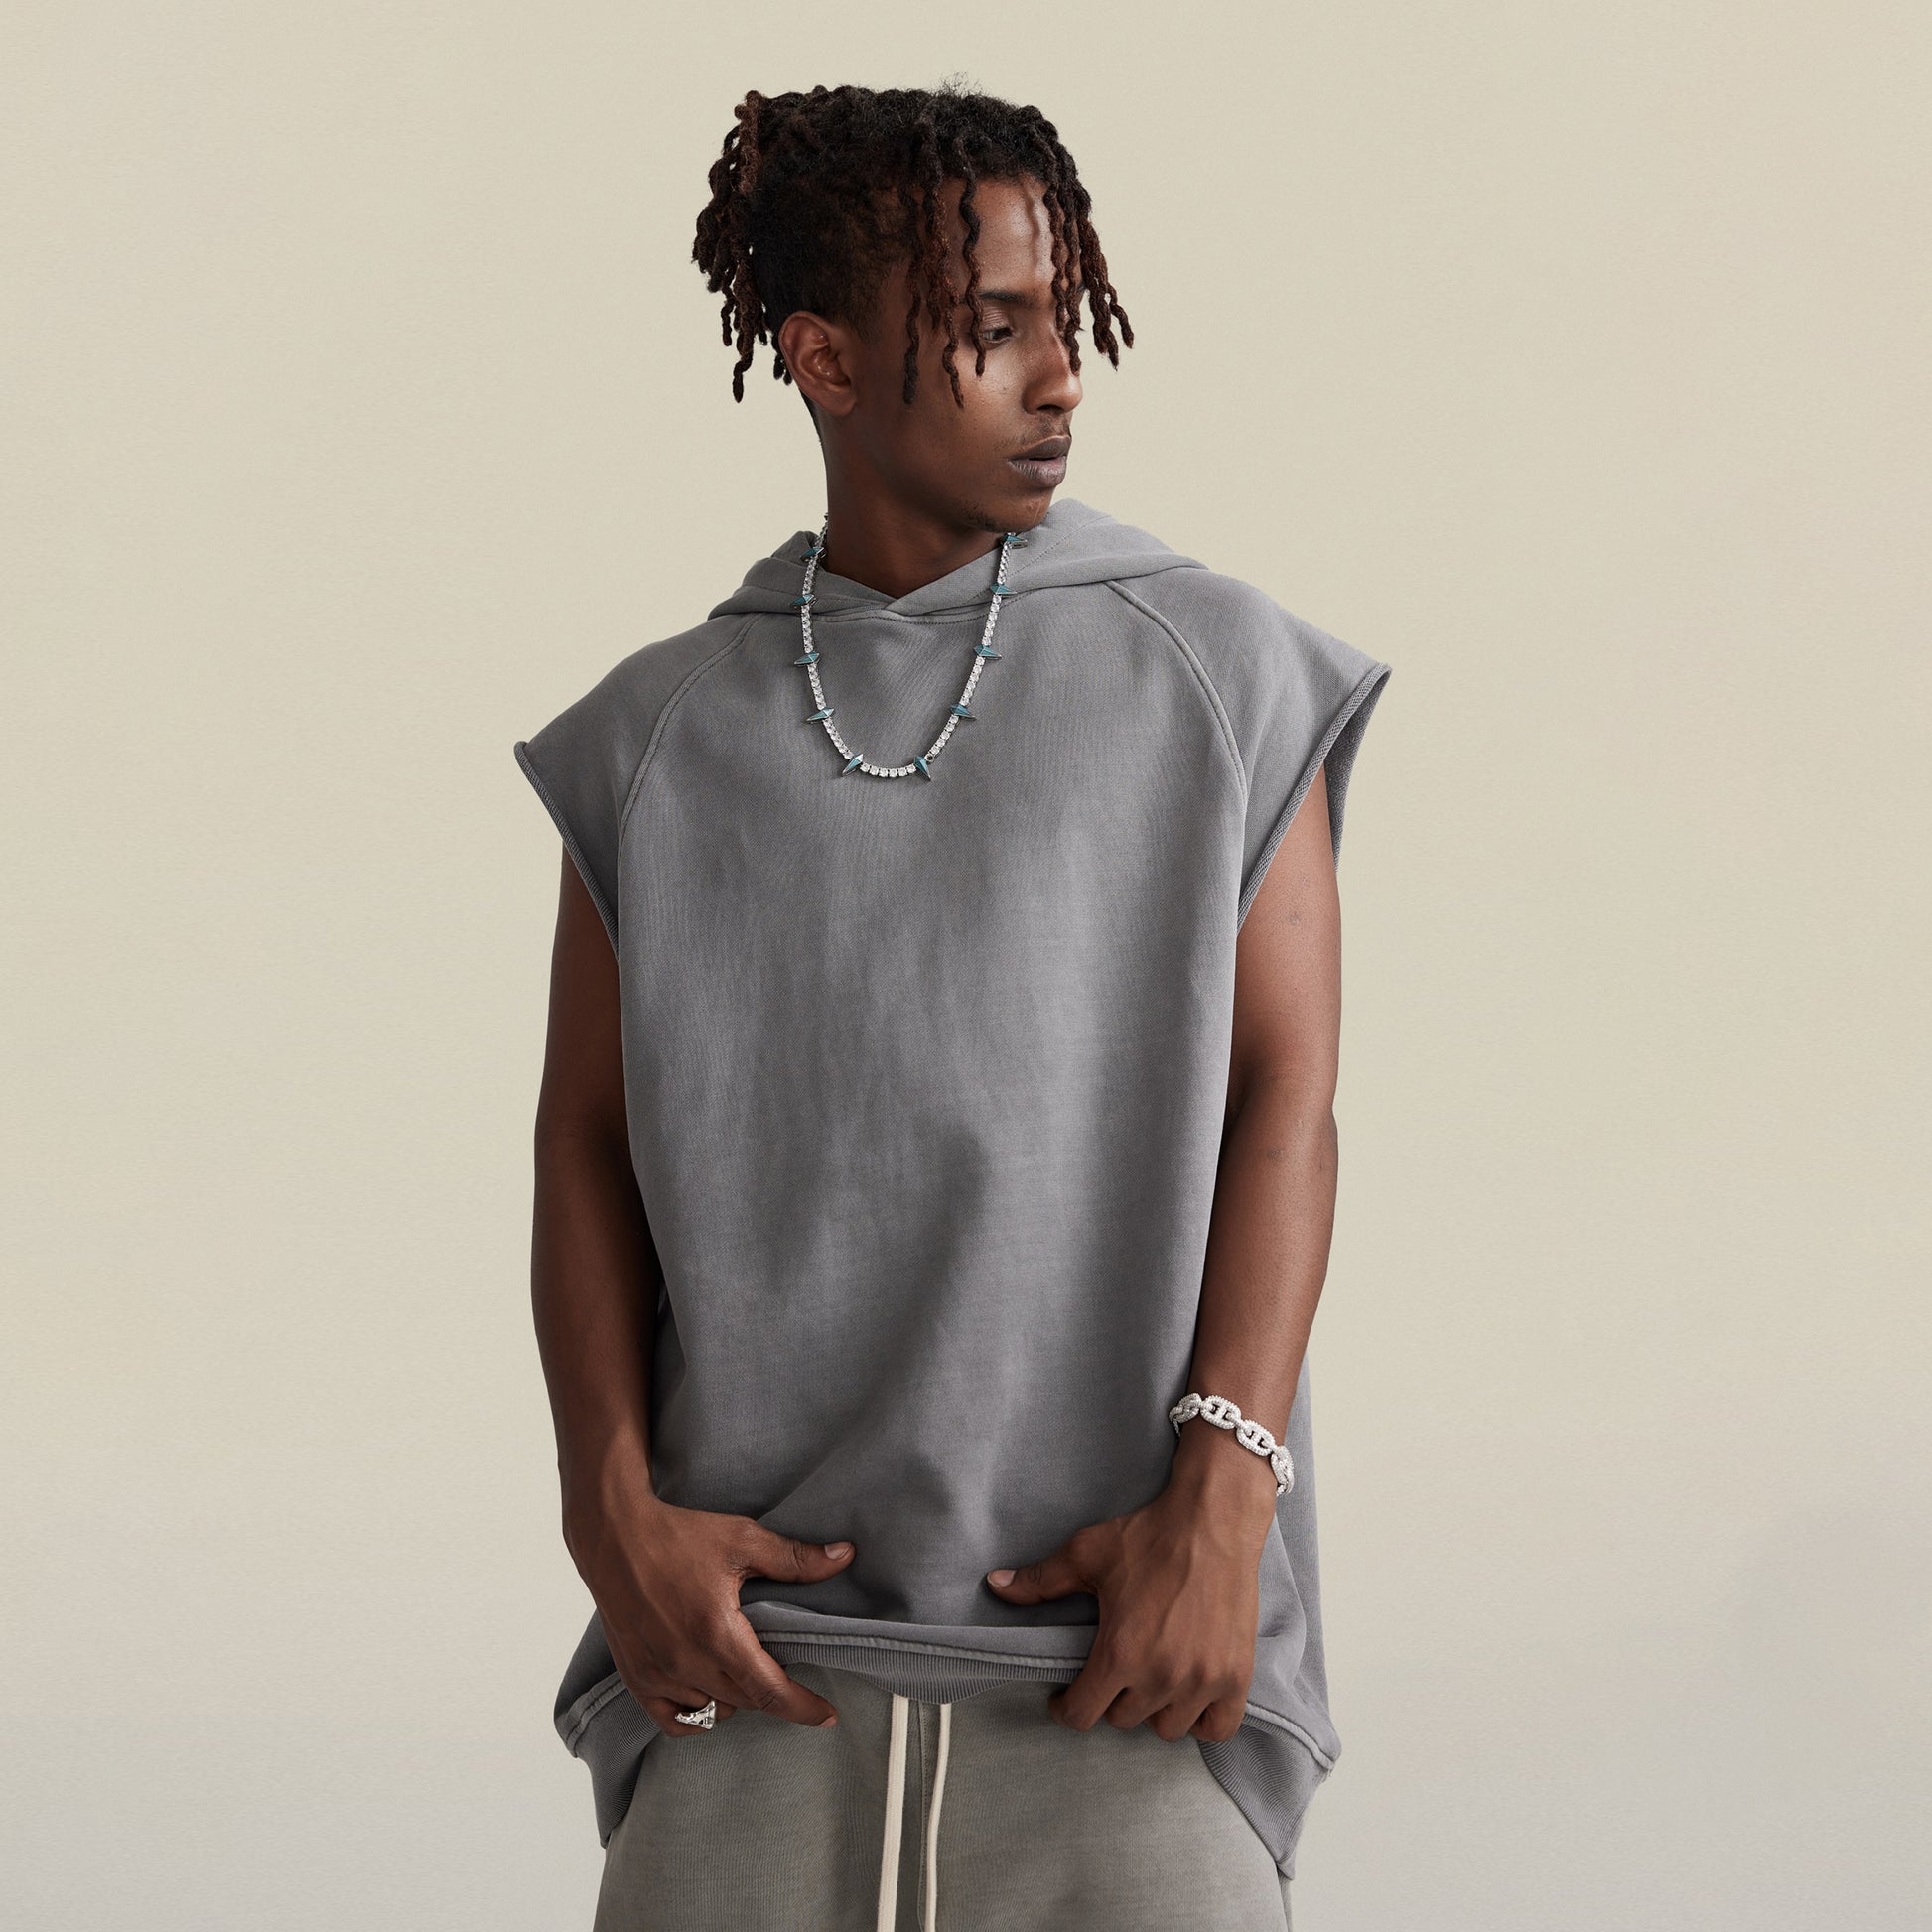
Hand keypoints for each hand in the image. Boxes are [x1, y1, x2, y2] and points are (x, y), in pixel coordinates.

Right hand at [565, 1457, 855, 1738]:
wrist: (615, 1535)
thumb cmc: (679, 1535)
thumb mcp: (743, 1539)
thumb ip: (795, 1558)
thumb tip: (845, 1556)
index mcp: (716, 1633)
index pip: (769, 1691)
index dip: (803, 1708)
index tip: (828, 1716)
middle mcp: (685, 1662)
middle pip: (746, 1700)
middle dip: (772, 1690)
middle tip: (785, 1667)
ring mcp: (657, 1675)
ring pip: (714, 1711)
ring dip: (737, 1698)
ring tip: (746, 1668)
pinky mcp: (636, 1677)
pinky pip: (675, 1721)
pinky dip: (698, 1715)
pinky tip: (709, 1691)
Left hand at [984, 1426, 1278, 1742]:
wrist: (1214, 1519)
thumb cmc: (1149, 1536)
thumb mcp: (1086, 1554)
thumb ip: (1040, 1580)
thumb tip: (995, 1585)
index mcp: (1120, 1653)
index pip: (1082, 1715)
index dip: (1066, 1708)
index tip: (1066, 1697)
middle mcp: (1161, 1676)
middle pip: (1124, 1721)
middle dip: (1111, 1699)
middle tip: (1113, 1673)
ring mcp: (1203, 1681)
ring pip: (1167, 1729)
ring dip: (1154, 1710)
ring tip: (1148, 1682)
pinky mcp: (1237, 1677)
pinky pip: (1217, 1729)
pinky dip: (1202, 1721)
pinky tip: (1188, 1697)